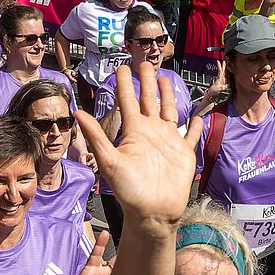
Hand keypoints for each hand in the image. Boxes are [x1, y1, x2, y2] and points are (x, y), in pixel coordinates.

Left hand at [78, 63, 195, 229]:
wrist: (152, 213)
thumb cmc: (129, 191)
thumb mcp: (109, 161)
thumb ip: (96, 136)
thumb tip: (76, 112)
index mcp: (134, 132)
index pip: (128, 100)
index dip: (124, 83)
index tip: (121, 66)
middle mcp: (151, 132)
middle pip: (149, 99)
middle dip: (147, 81)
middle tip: (145, 62)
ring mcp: (168, 142)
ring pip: (169, 110)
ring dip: (168, 95)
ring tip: (166, 79)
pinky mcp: (184, 153)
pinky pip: (190, 136)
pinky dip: (194, 126)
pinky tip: (197, 117)